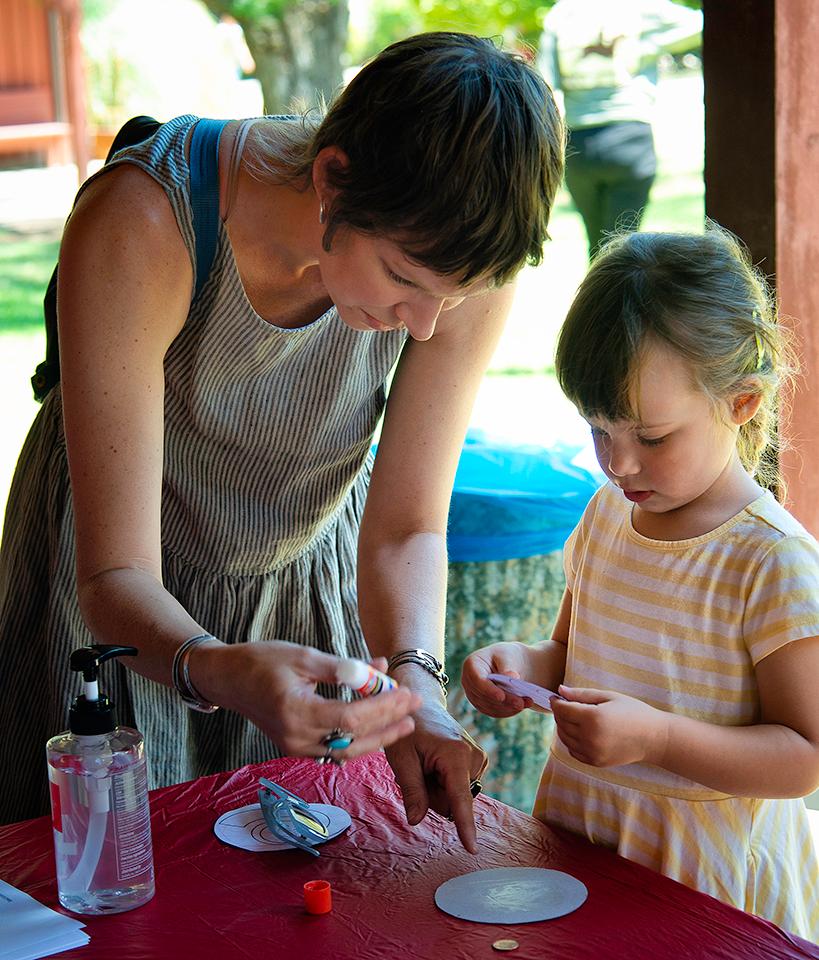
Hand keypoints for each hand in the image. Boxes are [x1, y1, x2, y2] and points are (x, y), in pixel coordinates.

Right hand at [203, 643, 421, 759]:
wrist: (228, 679)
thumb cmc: (261, 661)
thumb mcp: (303, 656)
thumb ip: (343, 667)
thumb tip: (379, 667)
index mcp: (296, 712)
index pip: (351, 717)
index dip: (384, 707)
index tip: (407, 692)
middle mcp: (296, 738)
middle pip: (354, 739)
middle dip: (389, 724)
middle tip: (416, 707)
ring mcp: (295, 747)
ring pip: (347, 751)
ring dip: (379, 737)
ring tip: (405, 720)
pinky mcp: (297, 747)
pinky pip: (335, 749)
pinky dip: (360, 737)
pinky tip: (379, 724)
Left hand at [384, 699, 487, 853]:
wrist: (424, 704)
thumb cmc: (410, 728)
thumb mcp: (402, 758)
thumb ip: (411, 790)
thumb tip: (416, 820)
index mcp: (455, 755)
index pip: (459, 799)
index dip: (464, 826)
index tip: (473, 849)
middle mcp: (473, 757)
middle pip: (451, 802)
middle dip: (432, 794)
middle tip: (419, 768)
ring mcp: (478, 759)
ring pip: (455, 797)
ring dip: (437, 787)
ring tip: (427, 762)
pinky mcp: (477, 761)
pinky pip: (459, 788)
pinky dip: (444, 782)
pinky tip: (436, 763)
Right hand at [461, 641, 533, 717]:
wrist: (510, 664)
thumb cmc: (508, 656)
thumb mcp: (509, 656)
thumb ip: (508, 667)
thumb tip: (511, 677)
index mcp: (471, 664)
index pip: (477, 680)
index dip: (488, 690)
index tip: (501, 697)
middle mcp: (468, 681)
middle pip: (484, 696)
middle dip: (504, 701)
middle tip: (522, 702)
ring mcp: (473, 694)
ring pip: (489, 707)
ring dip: (508, 707)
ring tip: (527, 702)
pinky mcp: (481, 704)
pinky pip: (493, 712)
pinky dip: (508, 711)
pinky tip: (521, 706)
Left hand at [551, 685, 669, 767]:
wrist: (653, 738)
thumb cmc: (633, 712)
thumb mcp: (608, 697)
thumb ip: (582, 694)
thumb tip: (560, 690)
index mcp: (592, 718)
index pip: (562, 710)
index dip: (556, 702)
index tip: (556, 697)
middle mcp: (589, 737)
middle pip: (562, 723)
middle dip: (560, 713)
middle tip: (566, 705)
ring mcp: (592, 752)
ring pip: (565, 738)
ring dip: (563, 727)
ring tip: (573, 717)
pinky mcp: (595, 762)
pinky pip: (573, 751)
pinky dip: (571, 741)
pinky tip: (580, 732)